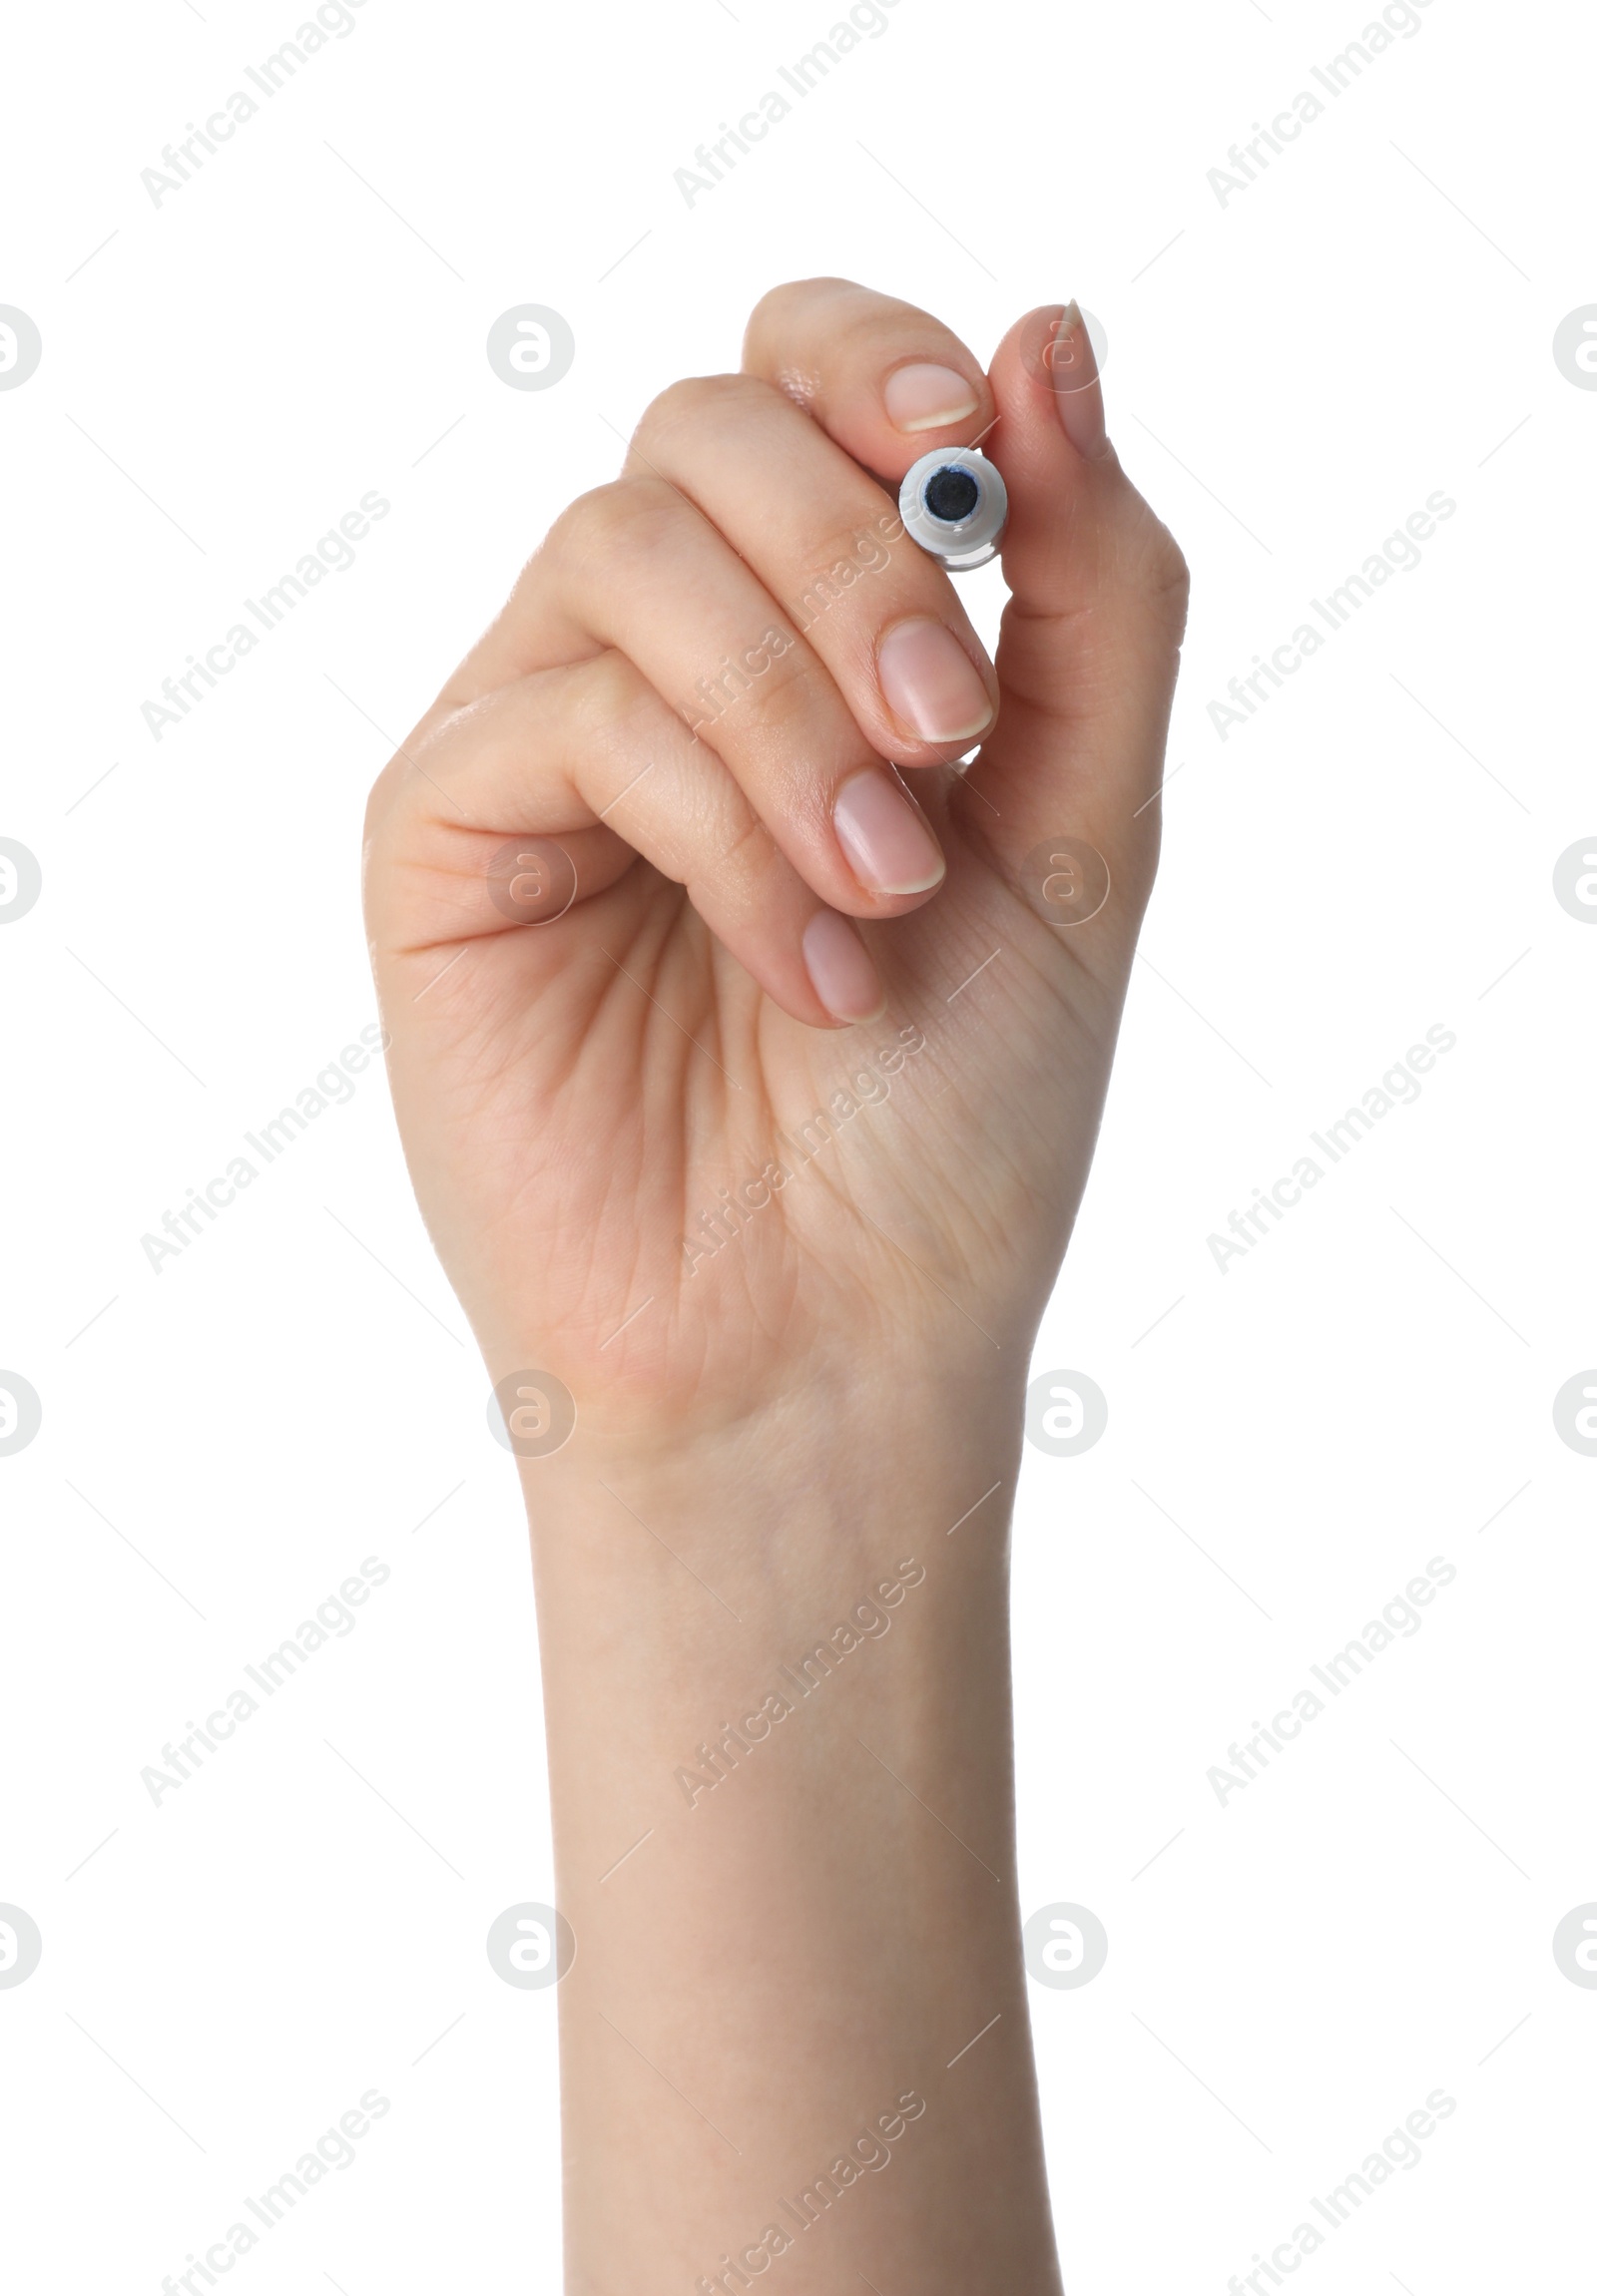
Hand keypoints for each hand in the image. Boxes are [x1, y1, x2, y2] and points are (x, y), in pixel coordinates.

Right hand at [363, 279, 1186, 1446]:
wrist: (834, 1339)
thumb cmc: (959, 1115)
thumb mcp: (1090, 830)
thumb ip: (1092, 588)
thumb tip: (1053, 325)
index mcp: (809, 637)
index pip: (796, 382)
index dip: (870, 362)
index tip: (964, 452)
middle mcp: (663, 661)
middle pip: (707, 430)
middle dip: (854, 558)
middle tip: (950, 743)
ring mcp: (540, 740)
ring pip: (629, 550)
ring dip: (791, 713)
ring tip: (884, 897)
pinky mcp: (443, 835)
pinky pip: (566, 713)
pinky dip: (716, 820)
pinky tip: (803, 965)